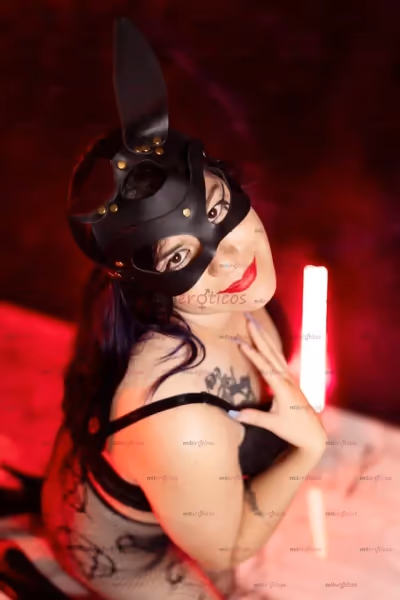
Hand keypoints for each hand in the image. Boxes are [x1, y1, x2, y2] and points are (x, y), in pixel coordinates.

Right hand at [235, 313, 326, 454]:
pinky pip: (278, 358)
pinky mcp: (289, 380)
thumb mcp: (273, 425)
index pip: (264, 366)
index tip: (241, 341)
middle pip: (270, 351)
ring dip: (264, 336)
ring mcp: (289, 378)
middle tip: (248, 317)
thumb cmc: (294, 429)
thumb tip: (231, 413)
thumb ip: (253, 417)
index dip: (252, 354)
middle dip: (259, 333)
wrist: (314, 434)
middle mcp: (287, 378)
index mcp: (282, 387)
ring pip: (275, 352)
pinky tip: (265, 340)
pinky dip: (270, 346)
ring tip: (254, 322)